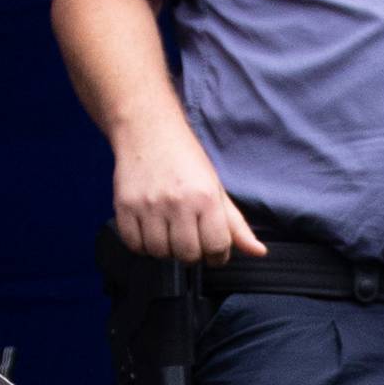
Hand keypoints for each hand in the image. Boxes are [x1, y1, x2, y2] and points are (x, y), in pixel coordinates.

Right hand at [110, 110, 266, 262]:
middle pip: (188, 255)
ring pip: (160, 253)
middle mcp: (178, 203)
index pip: (216, 247)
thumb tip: (258, 252)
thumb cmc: (184, 159)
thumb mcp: (216, 188)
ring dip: (166, 248)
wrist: (147, 129)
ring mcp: (149, 206)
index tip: (212, 248)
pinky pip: (135, 245)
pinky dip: (143, 244)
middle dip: (191, 252)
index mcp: (205, 197)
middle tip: (189, 236)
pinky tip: (150, 229)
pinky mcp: (124, 207)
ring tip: (168, 230)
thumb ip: (235, 225)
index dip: (217, 254)